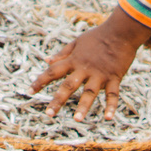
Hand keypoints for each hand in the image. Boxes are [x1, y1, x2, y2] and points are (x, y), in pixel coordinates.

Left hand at [30, 8, 150, 121]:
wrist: (121, 31)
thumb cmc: (98, 36)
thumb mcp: (77, 42)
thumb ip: (62, 53)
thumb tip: (47, 61)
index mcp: (74, 60)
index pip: (53, 71)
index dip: (40, 81)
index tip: (30, 91)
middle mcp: (85, 69)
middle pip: (68, 86)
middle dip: (58, 100)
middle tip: (49, 114)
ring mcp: (100, 74)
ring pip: (90, 92)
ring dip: (83, 106)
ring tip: (77, 119)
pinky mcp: (114, 77)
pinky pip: (113, 94)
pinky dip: (111, 106)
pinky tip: (108, 118)